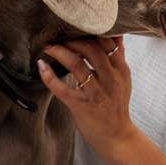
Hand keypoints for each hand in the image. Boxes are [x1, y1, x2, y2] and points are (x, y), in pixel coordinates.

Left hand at [37, 36, 135, 153]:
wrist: (117, 137)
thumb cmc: (117, 106)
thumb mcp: (124, 79)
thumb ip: (119, 57)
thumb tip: (117, 35)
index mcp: (120, 70)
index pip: (108, 42)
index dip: (92, 32)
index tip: (78, 27)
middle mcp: (109, 79)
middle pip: (92, 50)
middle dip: (73, 40)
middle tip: (60, 37)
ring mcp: (95, 92)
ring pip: (76, 65)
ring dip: (60, 52)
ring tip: (49, 47)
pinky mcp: (81, 105)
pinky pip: (62, 88)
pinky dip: (49, 76)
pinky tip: (41, 67)